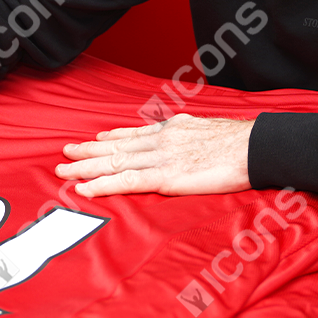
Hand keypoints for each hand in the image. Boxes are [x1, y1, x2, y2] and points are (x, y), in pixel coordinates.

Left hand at [55, 113, 253, 197]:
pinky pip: (127, 182)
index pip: (134, 134)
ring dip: (86, 166)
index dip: (111, 137)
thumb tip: (185, 139)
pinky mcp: (166, 177)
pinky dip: (103, 185)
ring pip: (115, 162)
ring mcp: (161, 158)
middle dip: (88, 150)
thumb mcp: (208, 130)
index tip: (94, 138)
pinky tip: (85, 188)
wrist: (253, 147)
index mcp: (172, 130)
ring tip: (63, 169)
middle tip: (64, 152)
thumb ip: (189, 136)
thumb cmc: (239, 142)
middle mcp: (161, 140)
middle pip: (117, 146)